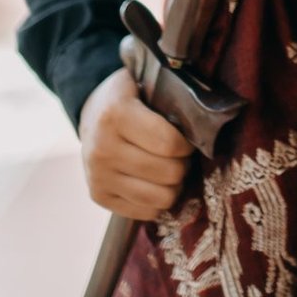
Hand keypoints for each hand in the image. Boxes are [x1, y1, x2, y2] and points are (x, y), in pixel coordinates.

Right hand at [79, 66, 190, 219]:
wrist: (92, 113)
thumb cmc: (130, 98)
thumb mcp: (147, 84)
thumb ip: (172, 100)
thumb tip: (204, 124)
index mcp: (116, 115)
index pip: (169, 144)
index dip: (186, 145)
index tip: (186, 141)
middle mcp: (102, 148)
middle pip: (168, 173)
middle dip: (182, 165)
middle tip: (179, 156)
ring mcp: (98, 176)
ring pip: (159, 198)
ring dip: (173, 186)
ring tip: (169, 170)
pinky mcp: (98, 196)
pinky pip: (145, 212)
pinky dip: (157, 201)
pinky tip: (154, 184)